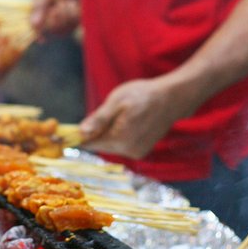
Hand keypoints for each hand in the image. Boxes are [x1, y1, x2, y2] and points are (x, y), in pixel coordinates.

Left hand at [79, 76, 200, 158]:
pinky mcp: (142, 151)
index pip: (90, 144)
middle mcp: (128, 152)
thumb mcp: (117, 101)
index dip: (80, 135)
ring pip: (111, 145)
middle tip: (108, 112)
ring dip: (109, 132)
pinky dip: (120, 135)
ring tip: (123, 114)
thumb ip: (98, 119)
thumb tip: (81, 132)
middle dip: (97, 131)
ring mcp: (136, 153)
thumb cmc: (144, 95)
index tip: (75, 126)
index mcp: (120, 140)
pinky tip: (130, 121)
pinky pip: (122, 145)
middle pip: (100, 145)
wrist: (172, 97)